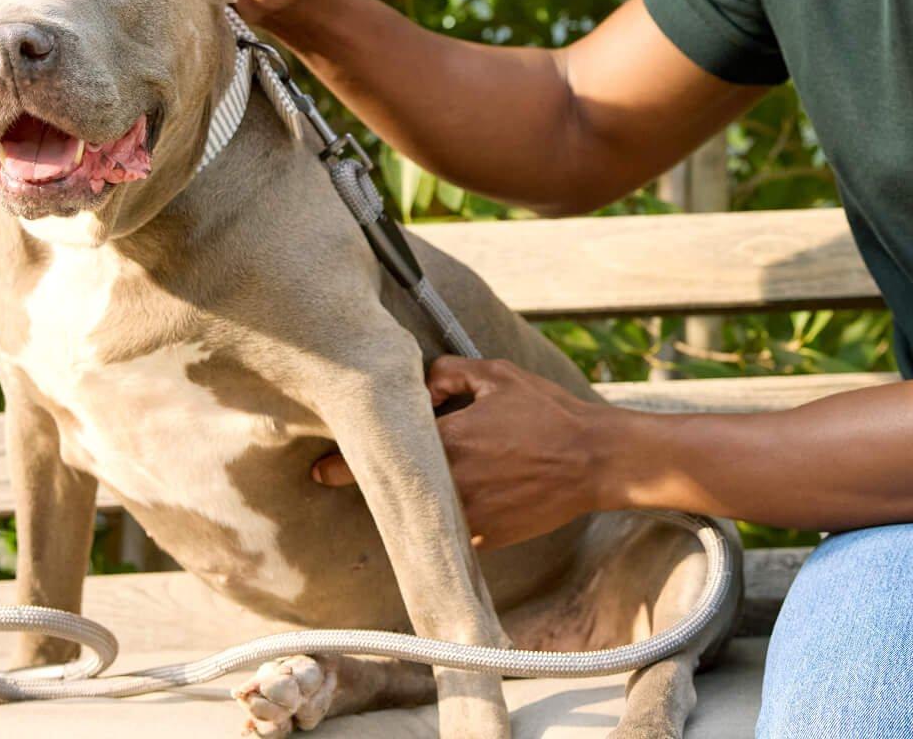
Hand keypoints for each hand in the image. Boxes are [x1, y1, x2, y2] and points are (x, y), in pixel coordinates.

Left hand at [311, 356, 614, 549]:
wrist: (595, 461)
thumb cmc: (548, 413)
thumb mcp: (498, 374)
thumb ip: (447, 373)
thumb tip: (418, 385)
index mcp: (448, 442)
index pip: (375, 458)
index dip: (339, 465)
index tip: (318, 469)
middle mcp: (451, 486)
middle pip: (394, 489)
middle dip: (379, 478)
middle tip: (356, 471)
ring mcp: (467, 518)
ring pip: (422, 512)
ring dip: (419, 497)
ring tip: (436, 480)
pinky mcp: (484, 539)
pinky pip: (451, 528)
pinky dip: (449, 515)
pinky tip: (468, 495)